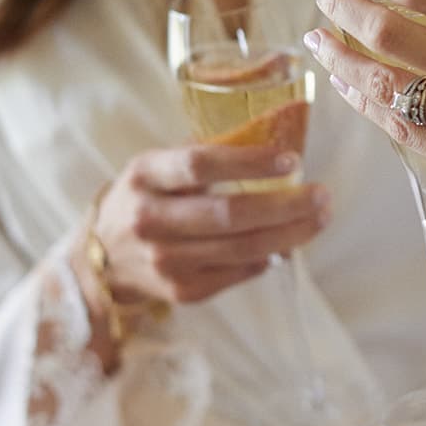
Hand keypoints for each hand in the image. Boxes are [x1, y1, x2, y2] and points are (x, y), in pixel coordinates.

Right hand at [75, 142, 329, 315]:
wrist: (102, 257)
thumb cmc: (146, 197)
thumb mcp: (160, 164)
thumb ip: (208, 152)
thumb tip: (276, 134)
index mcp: (145, 175)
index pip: (200, 165)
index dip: (248, 163)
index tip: (291, 159)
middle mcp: (150, 220)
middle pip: (228, 215)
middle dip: (285, 205)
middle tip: (322, 195)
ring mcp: (165, 261)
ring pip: (241, 250)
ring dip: (290, 234)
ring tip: (319, 217)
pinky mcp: (182, 291)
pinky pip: (238, 273)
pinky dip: (267, 257)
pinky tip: (285, 243)